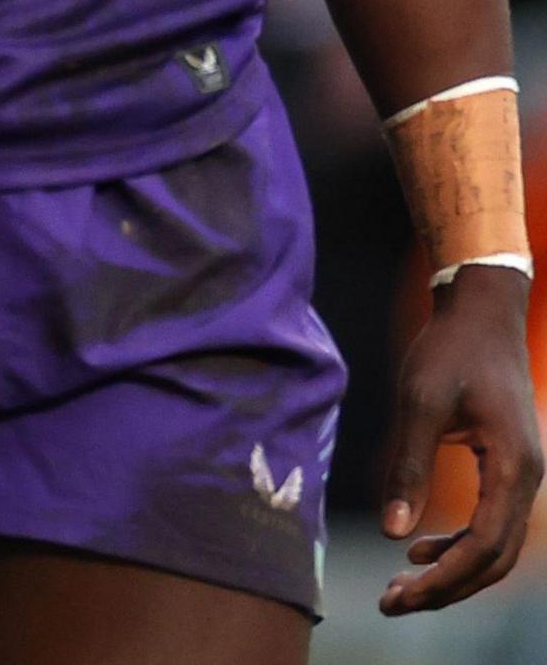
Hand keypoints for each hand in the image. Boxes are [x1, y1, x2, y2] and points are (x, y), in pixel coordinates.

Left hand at [378, 263, 539, 613]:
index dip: (444, 579)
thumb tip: (391, 531)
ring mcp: (521, 475)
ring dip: (452, 572)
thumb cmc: (450, 350)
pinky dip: (458, 545)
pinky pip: (491, 524)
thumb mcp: (419, 402)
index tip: (402, 596)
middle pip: (495, 558)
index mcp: (513, 466)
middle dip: (446, 587)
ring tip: (401, 587)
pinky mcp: (507, 468)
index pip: (484, 545)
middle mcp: (526, 478)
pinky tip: (418, 548)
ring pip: (495, 546)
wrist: (482, 313)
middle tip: (392, 604)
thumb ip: (407, 467)